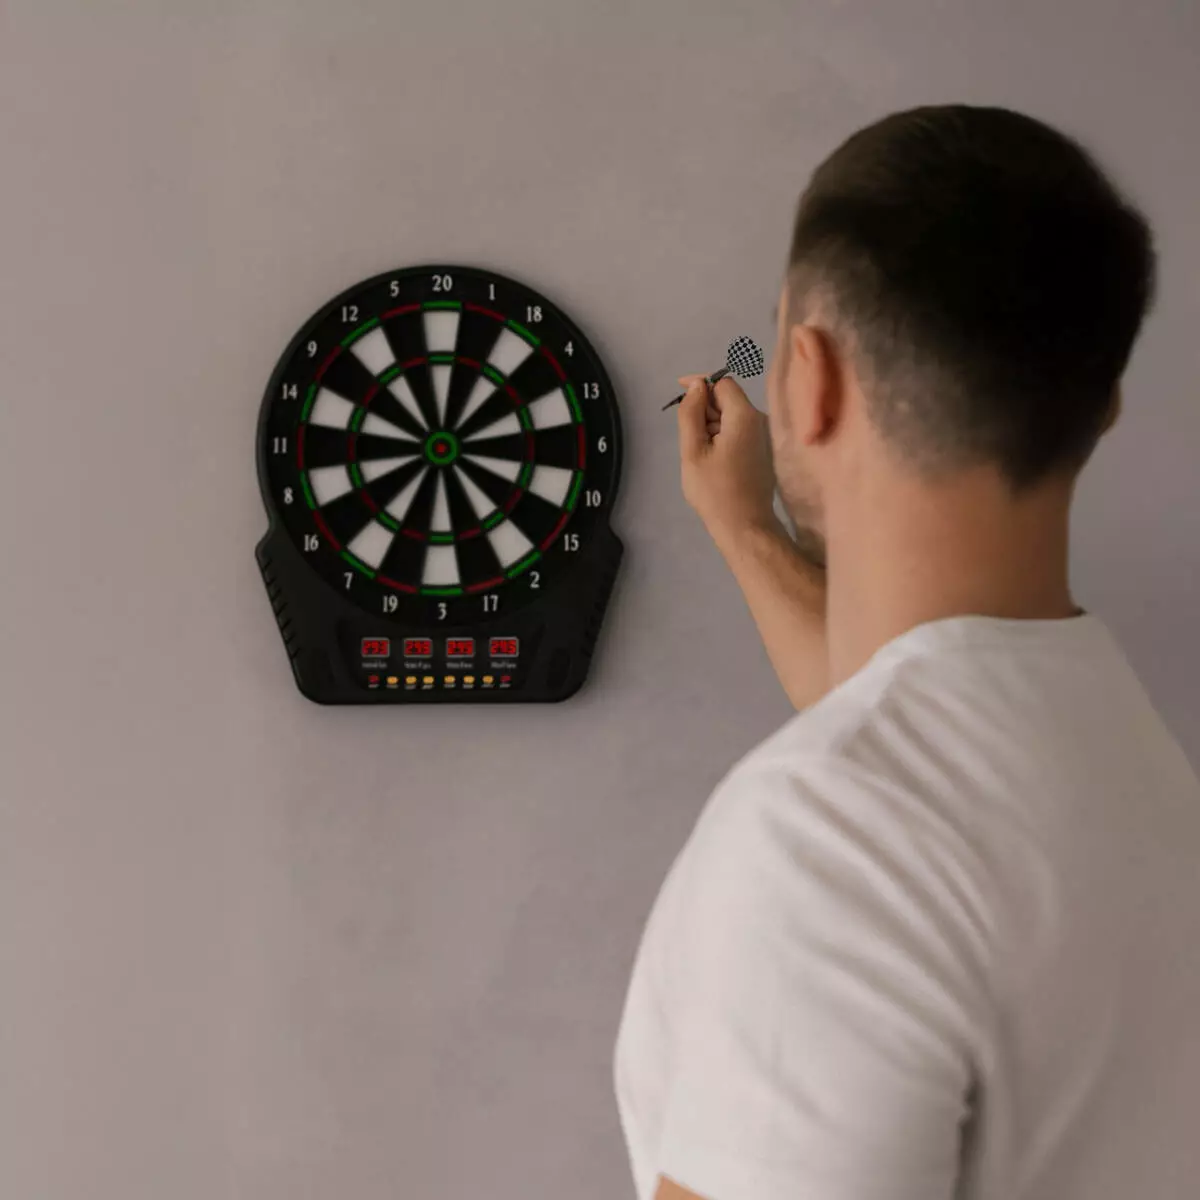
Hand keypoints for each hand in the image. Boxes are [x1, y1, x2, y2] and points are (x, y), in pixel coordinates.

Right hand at [676, 373, 781, 552]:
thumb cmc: (715, 491)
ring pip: (732, 418)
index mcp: (745, 416)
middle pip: (728, 399)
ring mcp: (764, 438)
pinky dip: (722, 437)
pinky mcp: (763, 452)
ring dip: (712, 425)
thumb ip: (691, 413)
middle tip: (687, 434)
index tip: (679, 391)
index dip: (700, 384)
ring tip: (698, 453)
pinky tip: (712, 460)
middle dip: (705, 408)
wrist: (745, 527)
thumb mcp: (693, 450)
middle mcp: (760, 421)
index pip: (722, 383)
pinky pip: (739, 433)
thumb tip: (696, 386)